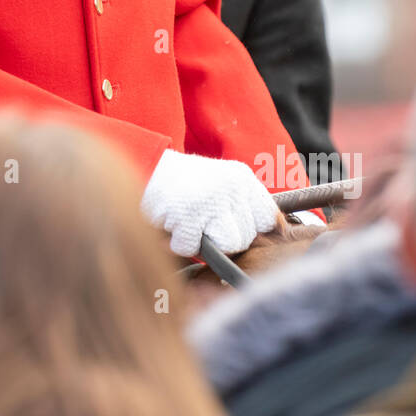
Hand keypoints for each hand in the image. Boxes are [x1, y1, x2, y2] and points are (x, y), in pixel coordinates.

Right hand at [141, 149, 279, 256]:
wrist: (145, 166)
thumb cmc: (183, 181)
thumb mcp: (221, 182)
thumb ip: (243, 205)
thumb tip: (270, 237)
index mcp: (242, 178)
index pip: (268, 217)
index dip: (254, 229)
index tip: (237, 230)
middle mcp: (232, 188)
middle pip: (248, 236)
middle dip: (225, 238)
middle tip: (204, 224)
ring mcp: (210, 201)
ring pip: (229, 245)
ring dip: (206, 244)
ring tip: (191, 227)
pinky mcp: (187, 216)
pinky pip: (193, 249)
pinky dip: (179, 244)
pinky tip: (173, 226)